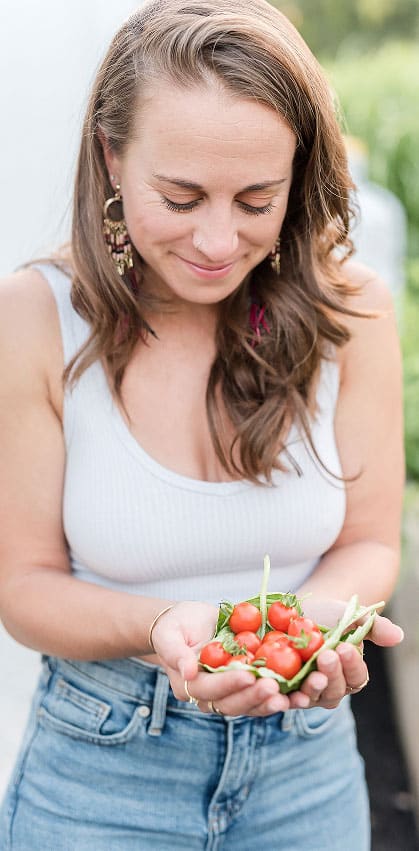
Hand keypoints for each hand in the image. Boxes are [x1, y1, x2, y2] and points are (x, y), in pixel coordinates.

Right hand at [151, 601, 291, 715]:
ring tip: (290, 697)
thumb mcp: (169, 632)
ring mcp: (229, 694)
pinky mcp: (246, 688)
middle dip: (254, 697)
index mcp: (189, 685)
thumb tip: (188, 672)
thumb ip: (175, 651)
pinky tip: (299, 694)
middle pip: (232, 704)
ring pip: (250, 706)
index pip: (209, 689)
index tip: (249, 674)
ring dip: (270, 703)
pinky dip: (281, 697)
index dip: (229, 684)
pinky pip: (263, 696)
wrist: (191, 623)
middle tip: (275, 687)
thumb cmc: (177, 625)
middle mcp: (209, 697)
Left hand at [286, 599, 403, 709]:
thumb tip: (398, 635)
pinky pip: (284, 699)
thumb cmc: (328, 616)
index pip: (356, 676)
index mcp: (350, 674)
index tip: (345, 647)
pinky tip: (281, 692)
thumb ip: (373, 627)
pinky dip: (283, 698)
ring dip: (310, 690)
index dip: (351, 664)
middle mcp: (330, 689)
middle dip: (331, 674)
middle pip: (334, 690)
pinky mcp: (283, 692)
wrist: (294, 613)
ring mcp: (307, 693)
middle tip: (326, 656)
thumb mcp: (350, 616)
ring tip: (309, 676)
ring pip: (311, 698)